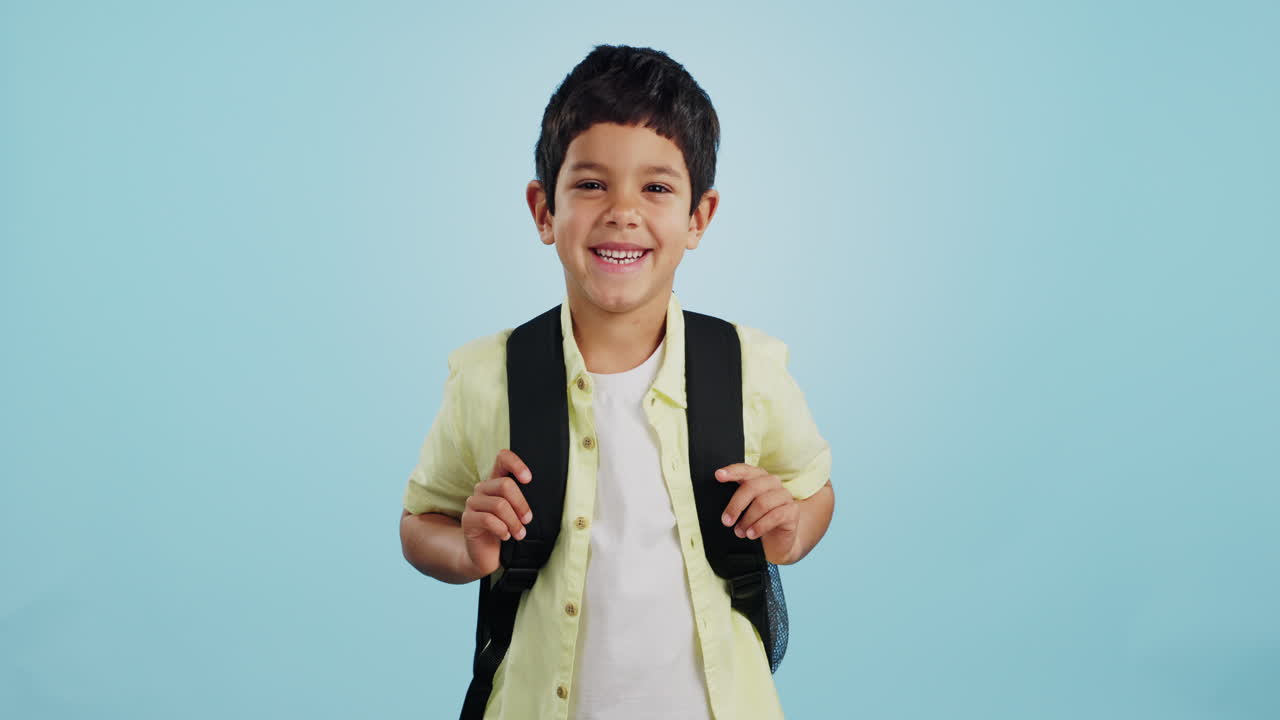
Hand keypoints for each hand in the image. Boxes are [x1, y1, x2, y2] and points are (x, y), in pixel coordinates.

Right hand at [460, 449, 532, 577]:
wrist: (486, 556)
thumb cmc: (505, 531)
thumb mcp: (517, 513)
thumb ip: (522, 501)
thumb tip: (542, 496)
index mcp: (496, 482)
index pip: (502, 458)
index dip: (516, 464)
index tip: (528, 479)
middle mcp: (483, 488)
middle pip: (505, 485)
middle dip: (521, 504)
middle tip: (527, 520)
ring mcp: (473, 503)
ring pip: (499, 505)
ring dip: (514, 522)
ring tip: (519, 533)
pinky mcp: (468, 520)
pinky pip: (488, 520)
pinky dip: (502, 529)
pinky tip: (505, 536)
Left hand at [717, 463, 799, 564]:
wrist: (776, 543)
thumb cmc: (756, 522)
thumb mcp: (744, 510)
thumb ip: (736, 500)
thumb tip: (716, 498)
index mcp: (759, 478)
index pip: (745, 470)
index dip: (732, 471)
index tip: (718, 476)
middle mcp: (773, 483)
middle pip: (752, 487)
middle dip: (736, 505)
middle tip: (726, 521)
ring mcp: (785, 496)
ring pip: (763, 503)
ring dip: (747, 519)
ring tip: (739, 532)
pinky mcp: (792, 511)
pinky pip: (775, 516)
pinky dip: (760, 526)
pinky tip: (751, 534)